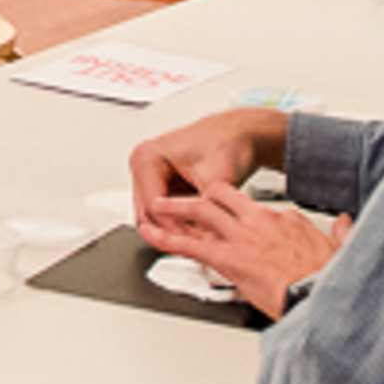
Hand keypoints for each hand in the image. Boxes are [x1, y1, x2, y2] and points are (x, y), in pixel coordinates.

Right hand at [126, 106, 289, 231]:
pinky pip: (165, 213)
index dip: (176, 228)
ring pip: (156, 217)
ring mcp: (150, 175)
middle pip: (150, 214)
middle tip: (201, 249)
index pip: (153, 206)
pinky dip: (182, 223)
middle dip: (176, 232)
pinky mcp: (162, 185)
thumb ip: (203, 210)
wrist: (241, 134)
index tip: (197, 243)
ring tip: (204, 240)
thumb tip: (201, 238)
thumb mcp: (215, 179)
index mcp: (147, 157)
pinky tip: (201, 230)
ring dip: (178, 230)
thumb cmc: (228, 143)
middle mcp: (143, 165)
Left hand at [139, 182, 347, 319]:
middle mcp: (260, 221)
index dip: (242, 211)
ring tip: (157, 205)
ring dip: (175, 207)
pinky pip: (188, 244)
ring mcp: (242, 238)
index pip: (258, 207)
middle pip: (222, 195)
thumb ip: (342, 232)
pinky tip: (152, 234)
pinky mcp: (227, 258)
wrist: (321, 296)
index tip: (238, 215)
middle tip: (184, 195)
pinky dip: (166, 238)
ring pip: (200, 211)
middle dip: (200, 193)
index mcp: (287, 219)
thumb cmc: (327, 280)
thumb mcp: (341, 248)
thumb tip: (346, 223)